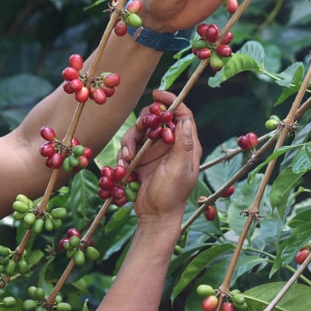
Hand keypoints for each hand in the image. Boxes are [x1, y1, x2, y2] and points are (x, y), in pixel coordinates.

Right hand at [118, 91, 200, 223]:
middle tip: (139, 130)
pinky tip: (124, 166)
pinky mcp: (141, 159)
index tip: (157, 94)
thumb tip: (183, 119)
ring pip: (140, 131)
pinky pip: (129, 146)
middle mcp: (170, 144)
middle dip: (144, 122)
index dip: (171, 100)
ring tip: (128, 158)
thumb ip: (183, 144)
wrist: (155, 216)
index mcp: (186, 144)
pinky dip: (124, 152)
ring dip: (130, 141)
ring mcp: (155, 151)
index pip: (182, 114)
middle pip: (156, 118)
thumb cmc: (171, 195)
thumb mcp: (180, 169)